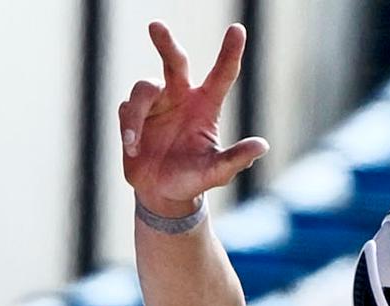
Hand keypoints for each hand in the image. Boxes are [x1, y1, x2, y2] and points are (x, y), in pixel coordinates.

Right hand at [118, 22, 268, 216]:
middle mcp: (180, 96)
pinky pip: (126, 110)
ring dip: (137, 114)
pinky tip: (133, 149)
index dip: (230, 52)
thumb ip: (236, 159)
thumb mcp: (216, 172)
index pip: (221, 75)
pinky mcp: (133, 113)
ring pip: (144, 88)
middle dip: (166, 44)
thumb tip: (263, 146)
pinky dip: (129, 128)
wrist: (161, 194)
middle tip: (155, 26)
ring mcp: (156, 102)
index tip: (237, 29)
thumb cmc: (192, 179)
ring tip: (133, 142)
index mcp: (205, 105)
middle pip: (174, 62)